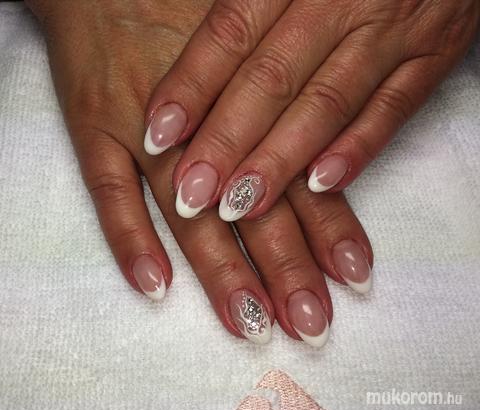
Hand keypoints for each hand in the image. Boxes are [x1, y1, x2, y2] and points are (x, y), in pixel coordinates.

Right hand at [26, 0, 372, 345]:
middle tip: (309, 324)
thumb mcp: (250, 44)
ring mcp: (143, 130)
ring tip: (249, 322)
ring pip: (186, 212)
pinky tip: (151, 285)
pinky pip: (108, 191)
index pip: (297, 177)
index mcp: (248, 102)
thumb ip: (282, 104)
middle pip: (251, 207)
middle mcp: (203, 124)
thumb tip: (324, 165)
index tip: (350, 278)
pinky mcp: (94, 129)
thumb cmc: (183, 8)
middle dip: (285, 269)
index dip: (327, 229)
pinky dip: (128, 239)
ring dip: (219, 270)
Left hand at [145, 0, 478, 220]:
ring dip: (279, 160)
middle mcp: (340, 0)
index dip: (192, 87)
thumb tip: (189, 79)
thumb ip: (246, 13)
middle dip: (227, 142)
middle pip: (272, 80)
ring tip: (238, 207)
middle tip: (191, 194)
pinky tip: (318, 188)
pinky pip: (393, 109)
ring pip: (326, 104)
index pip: (231, 32)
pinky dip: (356, 150)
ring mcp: (392, 30)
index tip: (157, 137)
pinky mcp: (433, 56)